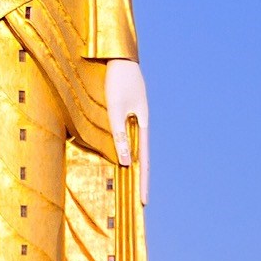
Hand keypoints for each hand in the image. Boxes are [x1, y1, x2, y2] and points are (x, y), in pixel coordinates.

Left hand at [103, 60, 148, 203]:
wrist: (119, 58)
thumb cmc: (117, 82)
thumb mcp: (116, 109)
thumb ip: (120, 134)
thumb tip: (126, 161)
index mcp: (143, 125)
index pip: (144, 161)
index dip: (143, 181)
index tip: (144, 202)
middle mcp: (141, 124)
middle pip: (142, 158)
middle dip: (141, 179)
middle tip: (141, 201)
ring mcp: (135, 119)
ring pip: (135, 148)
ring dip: (134, 166)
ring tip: (132, 185)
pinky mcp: (127, 113)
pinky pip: (128, 137)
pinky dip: (127, 150)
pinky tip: (124, 158)